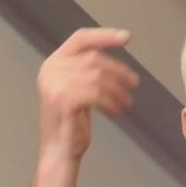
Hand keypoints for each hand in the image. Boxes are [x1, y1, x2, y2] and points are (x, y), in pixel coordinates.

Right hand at [36, 28, 139, 161]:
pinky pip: (96, 94)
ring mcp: (54, 85)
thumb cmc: (72, 122)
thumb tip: (115, 63)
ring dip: (118, 90)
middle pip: (94, 59)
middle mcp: (50, 70)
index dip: (104, 35)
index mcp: (53, 63)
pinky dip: (111, 102)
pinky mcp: (63, 101)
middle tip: (134, 83)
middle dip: (119, 71)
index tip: (127, 37)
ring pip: (98, 77)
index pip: (80, 39)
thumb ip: (87, 72)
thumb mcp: (78, 90)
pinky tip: (116, 111)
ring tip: (127, 102)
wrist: (59, 150)